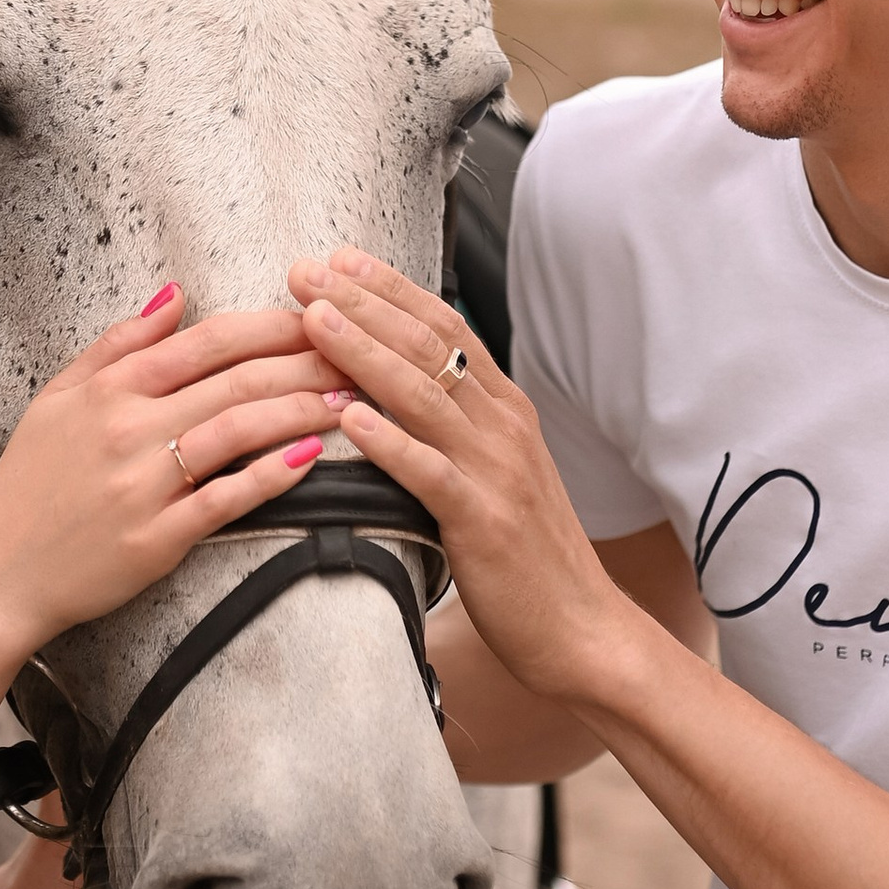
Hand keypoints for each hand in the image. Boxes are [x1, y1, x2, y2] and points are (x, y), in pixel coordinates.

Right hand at [0, 286, 341, 649]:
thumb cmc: (29, 485)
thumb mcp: (57, 398)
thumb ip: (118, 344)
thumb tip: (175, 294)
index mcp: (109, 389)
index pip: (206, 341)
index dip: (270, 325)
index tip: (318, 319)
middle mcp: (128, 429)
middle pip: (235, 380)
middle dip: (305, 363)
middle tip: (357, 355)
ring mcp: (143, 484)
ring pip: (238, 431)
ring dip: (302, 411)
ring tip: (350, 400)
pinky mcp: (155, 539)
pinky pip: (224, 500)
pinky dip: (270, 476)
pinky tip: (310, 458)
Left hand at [286, 249, 626, 706]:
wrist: (582, 628)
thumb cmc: (528, 555)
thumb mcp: (498, 472)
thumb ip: (458, 426)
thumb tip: (398, 387)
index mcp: (506, 410)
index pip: (446, 327)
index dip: (391, 289)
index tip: (339, 259)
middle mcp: (504, 427)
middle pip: (429, 346)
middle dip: (364, 302)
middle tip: (306, 271)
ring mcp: (497, 471)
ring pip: (424, 395)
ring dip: (363, 353)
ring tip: (314, 321)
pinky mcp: (484, 522)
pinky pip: (429, 472)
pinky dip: (388, 441)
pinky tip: (349, 419)